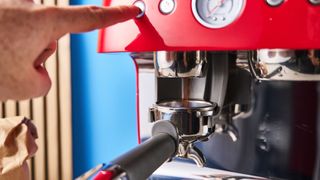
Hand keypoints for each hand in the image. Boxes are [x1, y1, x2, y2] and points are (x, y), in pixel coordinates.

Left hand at [0, 0, 139, 99]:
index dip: (116, 16)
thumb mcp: (26, 85)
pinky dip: (2, 43)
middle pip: (50, 35)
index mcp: (43, 21)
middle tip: (11, 64)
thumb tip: (35, 70)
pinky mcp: (0, 11)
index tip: (132, 10)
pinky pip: (10, 30)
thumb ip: (43, 79)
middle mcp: (27, 6)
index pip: (92, 19)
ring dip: (15, 51)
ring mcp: (10, 6)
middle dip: (36, 54)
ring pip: (26, 35)